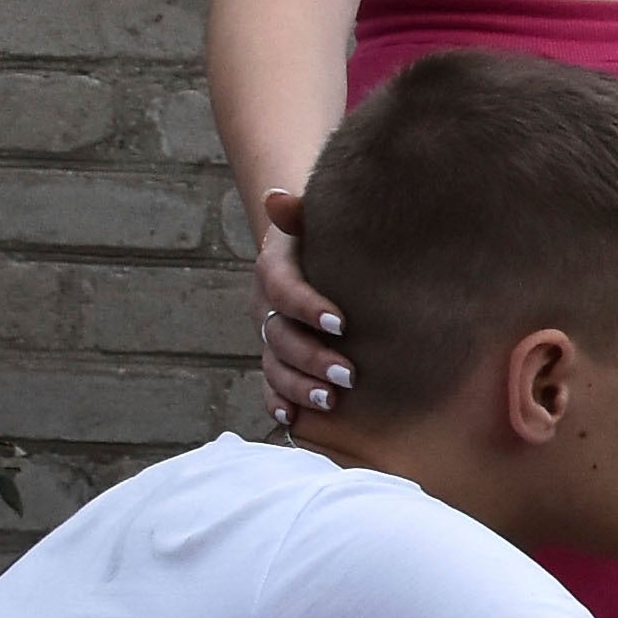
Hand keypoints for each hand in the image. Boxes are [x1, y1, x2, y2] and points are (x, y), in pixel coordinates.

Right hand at [254, 190, 346, 422]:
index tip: (343, 323)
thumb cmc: (328, 233)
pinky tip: (291, 420)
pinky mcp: (278, 357)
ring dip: (299, 387)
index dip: (308, 307)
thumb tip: (277, 197)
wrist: (321, 250)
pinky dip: (278, 403)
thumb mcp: (318, 218)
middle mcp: (266, 305)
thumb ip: (300, 211)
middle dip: (312, 358)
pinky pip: (270, 384)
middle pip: (279, 336)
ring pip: (274, 366)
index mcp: (274, 268)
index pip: (284, 289)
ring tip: (331, 401)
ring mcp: (270, 334)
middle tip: (350, 375)